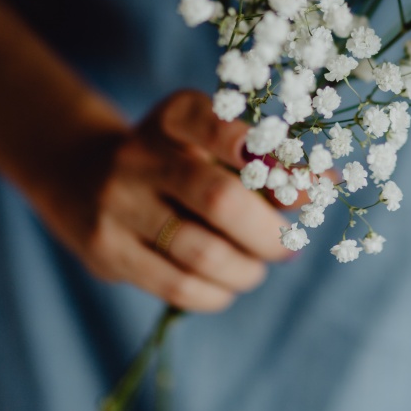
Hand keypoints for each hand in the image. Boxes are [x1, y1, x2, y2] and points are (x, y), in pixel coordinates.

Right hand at [30, 90, 291, 311]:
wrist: (83, 177)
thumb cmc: (174, 158)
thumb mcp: (208, 143)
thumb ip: (262, 163)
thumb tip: (327, 184)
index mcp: (175, 116)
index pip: (223, 128)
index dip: (273, 159)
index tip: (315, 184)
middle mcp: (141, 155)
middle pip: (220, 200)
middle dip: (269, 233)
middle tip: (290, 246)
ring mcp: (119, 204)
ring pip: (202, 252)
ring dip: (246, 270)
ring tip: (257, 268)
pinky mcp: (108, 251)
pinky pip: (177, 286)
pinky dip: (216, 294)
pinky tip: (226, 285)